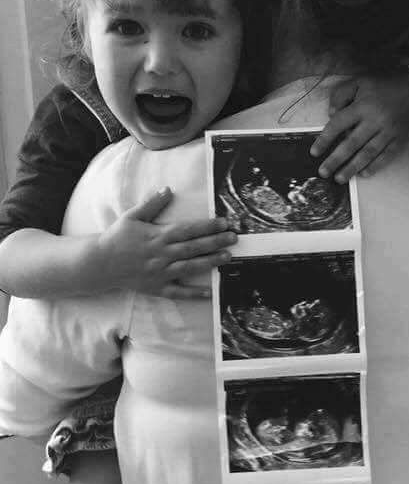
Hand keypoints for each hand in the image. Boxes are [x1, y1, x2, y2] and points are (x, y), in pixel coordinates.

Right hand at [97, 187, 236, 298]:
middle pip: (193, 247)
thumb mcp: (132, 216)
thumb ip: (152, 204)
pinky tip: (209, 292)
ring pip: (189, 267)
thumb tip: (168, 190)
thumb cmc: (117, 237)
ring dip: (209, 262)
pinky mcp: (156, 287)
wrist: (99, 263)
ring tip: (227, 257)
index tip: (224, 222)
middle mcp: (162, 254)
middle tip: (234, 238)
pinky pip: (177, 292)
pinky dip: (193, 293)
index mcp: (157, 236)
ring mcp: (160, 272)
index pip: (188, 229)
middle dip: (215, 242)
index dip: (207, 226)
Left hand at [310, 76, 408, 181]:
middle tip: (324, 172)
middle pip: (351, 144)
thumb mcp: (359, 82)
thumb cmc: (385, 85)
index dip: (325, 140)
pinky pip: (386, 156)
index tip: (315, 152)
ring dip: (352, 168)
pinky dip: (375, 166)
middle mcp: (375, 119)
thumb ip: (341, 94)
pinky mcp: (401, 139)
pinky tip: (363, 174)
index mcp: (362, 106)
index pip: (338, 125)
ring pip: (368, 153)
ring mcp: (389, 131)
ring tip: (340, 178)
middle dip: (335, 160)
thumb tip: (331, 113)